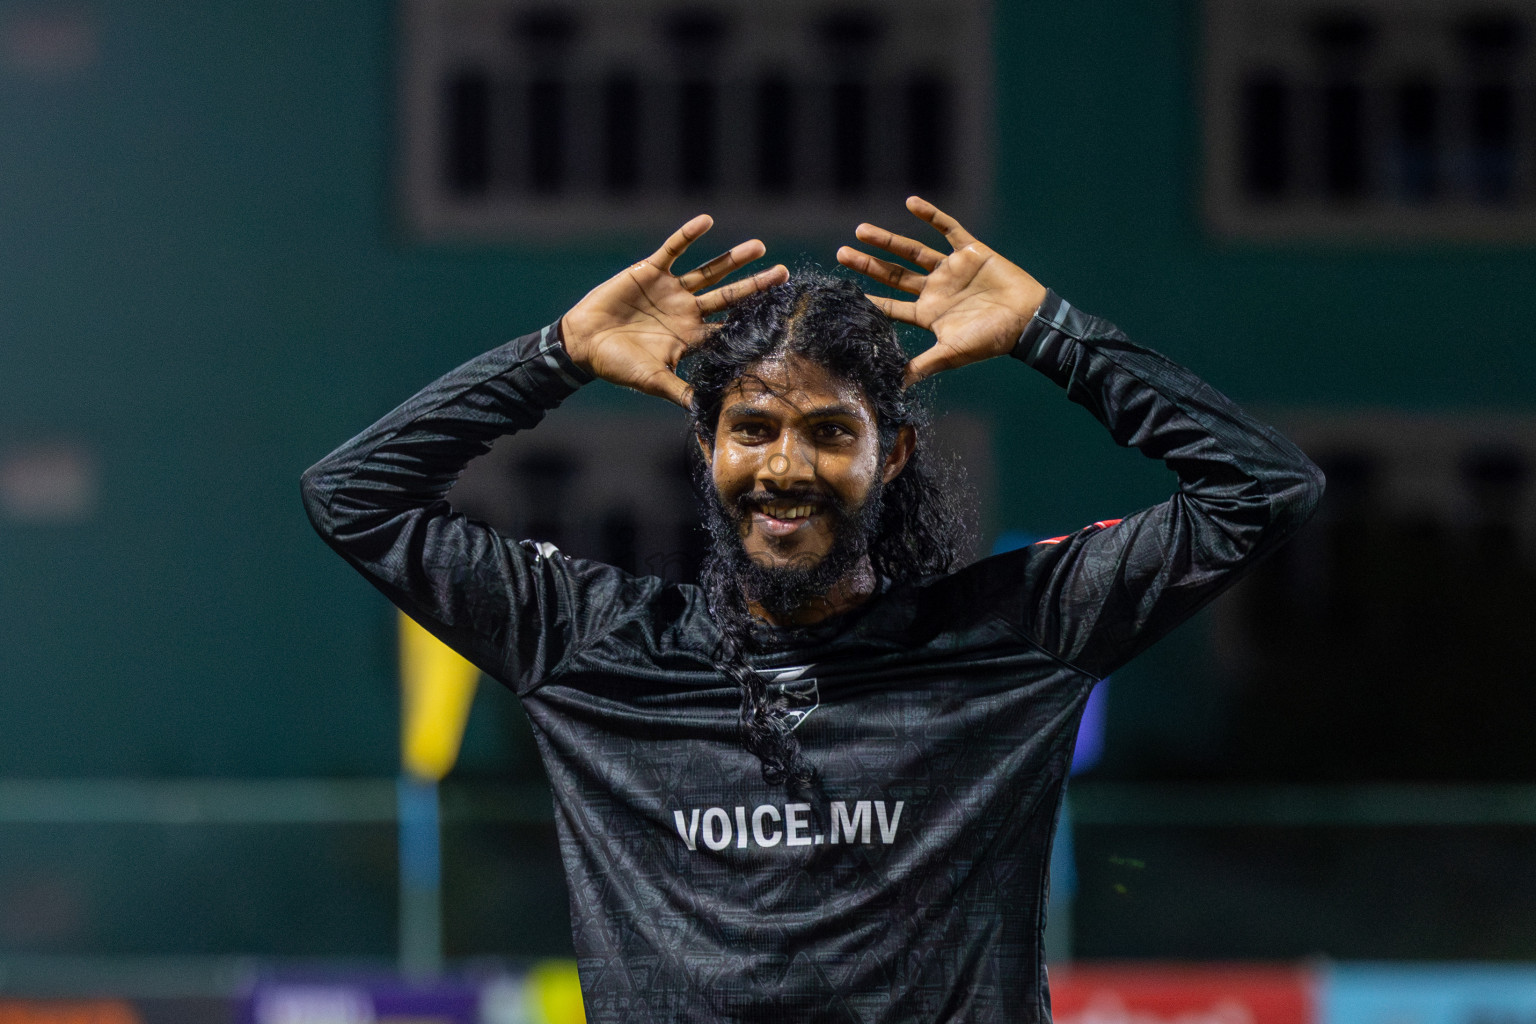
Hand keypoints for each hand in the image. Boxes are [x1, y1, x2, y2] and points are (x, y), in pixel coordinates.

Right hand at [561, 216, 788, 407]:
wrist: (583, 343)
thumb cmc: (618, 365)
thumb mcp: (653, 381)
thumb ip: (680, 391)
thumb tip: (704, 412)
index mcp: (692, 336)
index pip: (730, 328)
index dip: (754, 323)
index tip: (782, 317)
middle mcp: (687, 310)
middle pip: (730, 296)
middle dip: (757, 286)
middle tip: (784, 274)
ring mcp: (671, 289)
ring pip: (710, 271)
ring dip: (733, 259)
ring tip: (760, 247)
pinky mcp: (651, 271)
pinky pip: (673, 249)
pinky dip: (688, 235)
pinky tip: (707, 222)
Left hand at [837, 196, 1047, 387]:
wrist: (1028, 320)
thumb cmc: (991, 340)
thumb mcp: (950, 354)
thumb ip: (921, 366)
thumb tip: (894, 387)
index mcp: (929, 314)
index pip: (890, 306)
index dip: (868, 300)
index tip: (844, 292)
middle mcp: (935, 290)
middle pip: (893, 275)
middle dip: (867, 264)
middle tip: (841, 254)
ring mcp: (951, 269)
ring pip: (912, 251)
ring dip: (887, 240)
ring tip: (861, 230)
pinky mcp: (970, 251)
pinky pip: (948, 228)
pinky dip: (931, 215)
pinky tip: (911, 202)